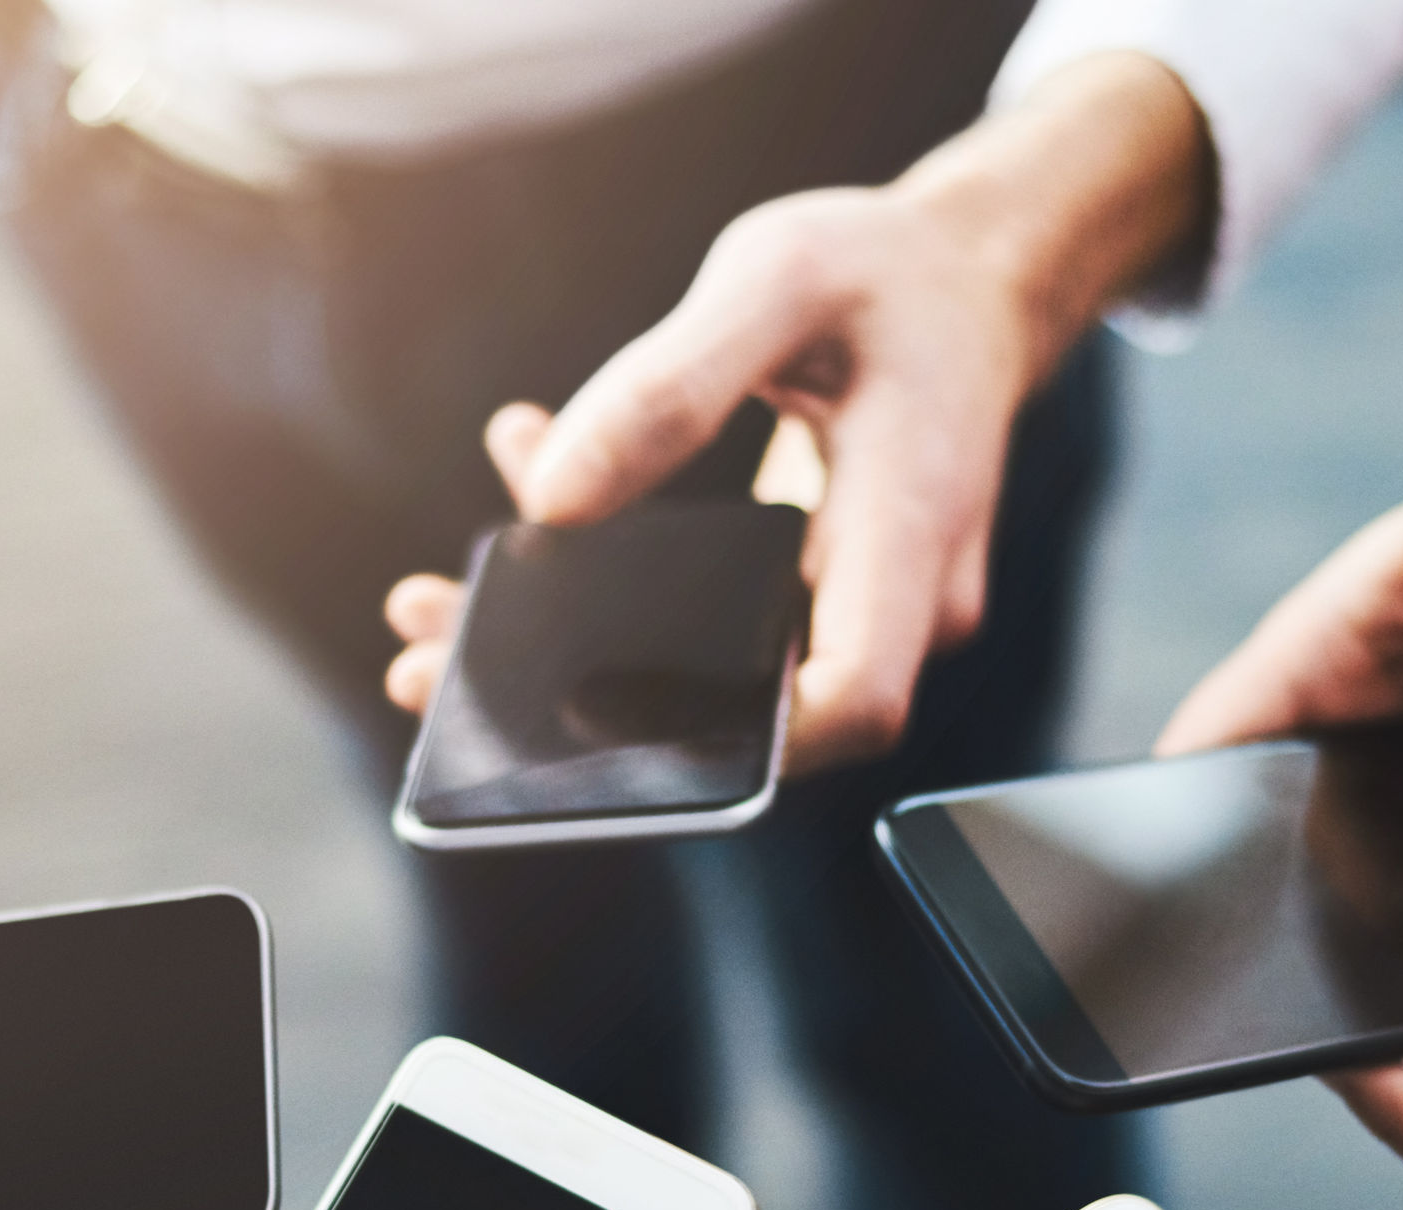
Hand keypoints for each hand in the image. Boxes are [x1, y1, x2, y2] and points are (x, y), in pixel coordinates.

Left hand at [380, 53, 1212, 771]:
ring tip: (440, 601)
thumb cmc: (892, 273)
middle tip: (433, 669)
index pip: (855, 694)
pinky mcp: (814, 598)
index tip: (599, 721)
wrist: (969, 280)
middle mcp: (899, 599)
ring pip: (711, 677)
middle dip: (585, 710)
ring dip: (572, 650)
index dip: (747, 742)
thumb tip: (555, 498)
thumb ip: (670, 383)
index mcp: (912, 523)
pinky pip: (707, 625)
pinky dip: (610, 585)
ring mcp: (857, 609)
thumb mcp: (778, 277)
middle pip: (750, 710)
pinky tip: (530, 499)